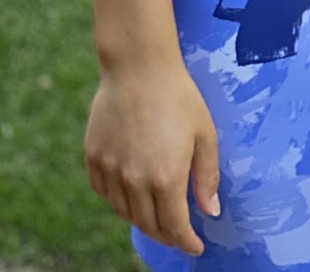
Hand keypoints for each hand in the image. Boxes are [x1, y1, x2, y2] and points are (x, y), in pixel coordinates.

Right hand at [85, 63, 220, 255]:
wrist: (139, 67)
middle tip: (179, 232)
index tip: (196, 247)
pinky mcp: (94, 159)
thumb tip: (210, 211)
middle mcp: (134, 182)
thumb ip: (206, 177)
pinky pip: (106, 194)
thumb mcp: (204, 134)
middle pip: (148, 225)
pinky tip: (132, 193)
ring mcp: (110, 172)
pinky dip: (120, 201)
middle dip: (167, 234)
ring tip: (158, 214)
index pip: (174, 227)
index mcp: (165, 178)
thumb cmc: (179, 96)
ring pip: (126, 212)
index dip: (186, 242)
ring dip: (144, 219)